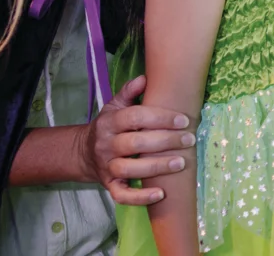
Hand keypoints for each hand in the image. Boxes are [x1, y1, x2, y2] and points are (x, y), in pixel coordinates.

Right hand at [80, 74, 195, 204]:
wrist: (84, 153)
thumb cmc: (109, 127)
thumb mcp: (114, 106)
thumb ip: (129, 92)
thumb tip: (145, 77)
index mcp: (109, 122)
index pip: (134, 117)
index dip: (160, 118)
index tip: (183, 120)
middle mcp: (106, 144)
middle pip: (135, 143)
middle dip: (165, 141)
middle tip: (189, 140)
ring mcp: (107, 166)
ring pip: (129, 168)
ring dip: (156, 167)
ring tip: (180, 163)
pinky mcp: (109, 185)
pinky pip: (122, 195)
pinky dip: (140, 197)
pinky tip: (160, 194)